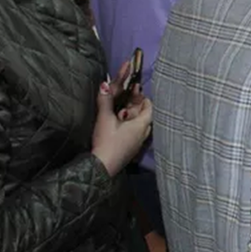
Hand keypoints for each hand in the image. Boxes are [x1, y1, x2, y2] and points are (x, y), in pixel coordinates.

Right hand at [92, 60, 152, 175]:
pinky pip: (134, 134)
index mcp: (141, 125)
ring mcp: (138, 144)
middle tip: (129, 98)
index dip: (143, 98)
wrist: (102, 167)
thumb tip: (104, 84)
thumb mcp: (105, 118)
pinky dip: (130, 126)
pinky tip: (120, 126)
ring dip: (133, 117)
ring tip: (123, 110)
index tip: (137, 90)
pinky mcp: (131, 150)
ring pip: (139, 125)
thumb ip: (105, 101)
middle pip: (144, 116)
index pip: (149, 108)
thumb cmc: (107, 141)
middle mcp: (143, 134)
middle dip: (137, 106)